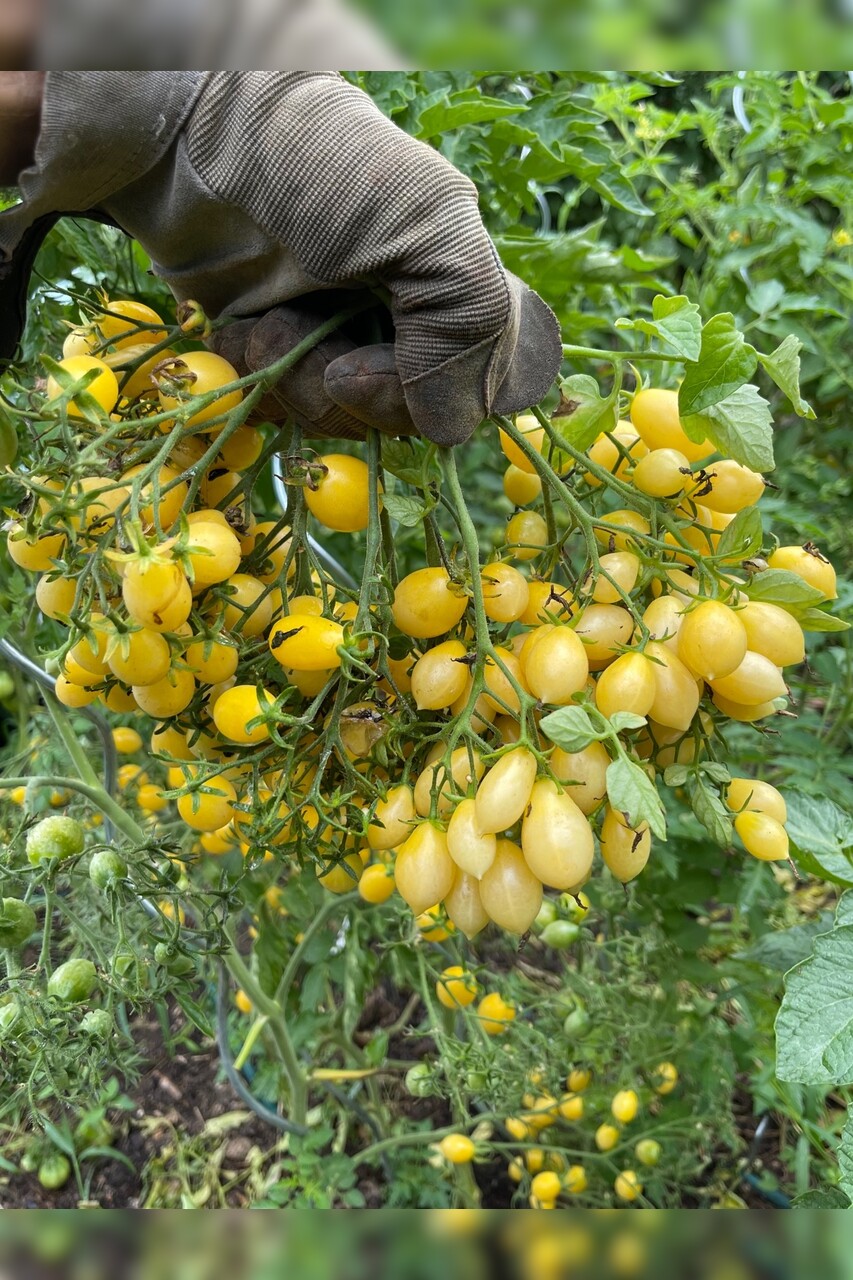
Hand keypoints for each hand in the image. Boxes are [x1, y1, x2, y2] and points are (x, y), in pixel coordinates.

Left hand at [193, 73, 560, 444]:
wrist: (190, 136)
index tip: (374, 372)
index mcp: (456, 291)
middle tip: (318, 347)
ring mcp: (332, 339)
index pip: (469, 393)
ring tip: (269, 319)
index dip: (423, 401)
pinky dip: (251, 381)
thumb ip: (466, 327)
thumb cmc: (322, 164)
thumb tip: (451, 431)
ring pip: (331, 419)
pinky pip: (272, 408)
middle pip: (395, 419)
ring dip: (293, 381)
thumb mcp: (427, 222)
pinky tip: (238, 332)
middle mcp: (400, 324)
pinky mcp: (268, 350)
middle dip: (349, 393)